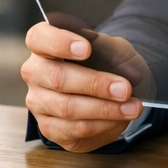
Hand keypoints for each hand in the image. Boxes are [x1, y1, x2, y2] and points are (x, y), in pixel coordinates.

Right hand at [22, 19, 155, 152]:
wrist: (111, 89)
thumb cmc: (106, 62)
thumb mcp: (112, 47)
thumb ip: (114, 54)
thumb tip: (127, 74)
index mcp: (43, 44)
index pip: (39, 38)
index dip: (59, 42)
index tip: (86, 49)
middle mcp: (35, 73)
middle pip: (57, 77)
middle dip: (95, 84)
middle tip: (125, 89)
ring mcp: (38, 102)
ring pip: (67, 108)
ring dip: (105, 109)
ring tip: (133, 107)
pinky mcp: (49, 128)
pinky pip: (75, 129)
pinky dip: (102, 125)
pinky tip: (120, 119)